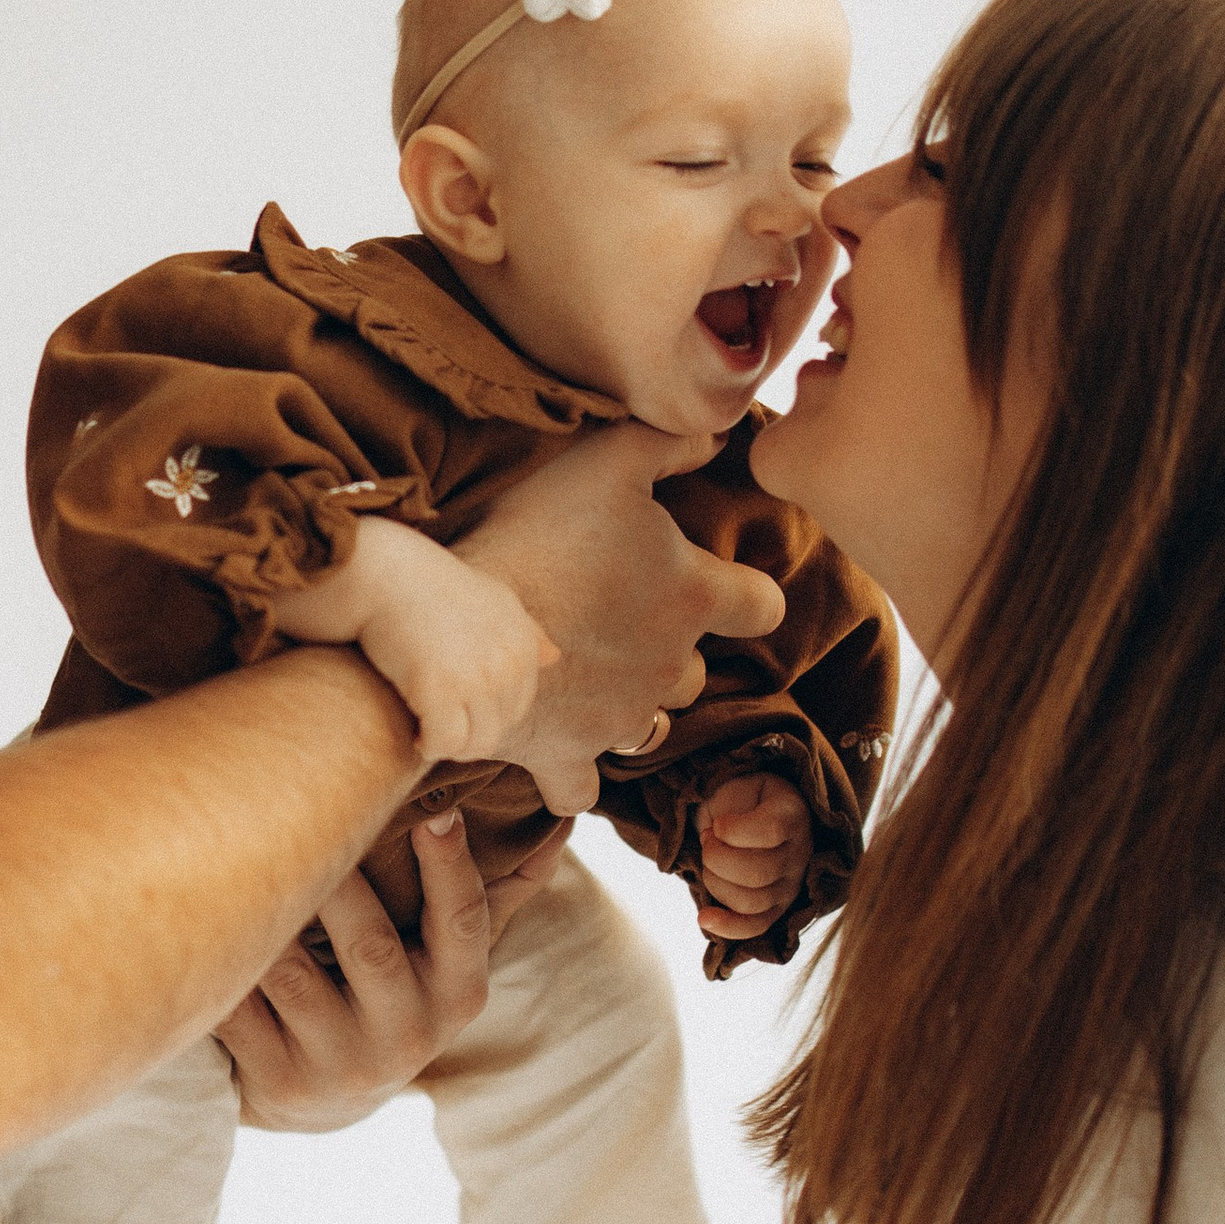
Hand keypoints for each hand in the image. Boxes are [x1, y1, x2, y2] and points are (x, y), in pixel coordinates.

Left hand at [217, 810, 568, 1132]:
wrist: (327, 1098)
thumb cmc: (394, 994)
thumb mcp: (449, 958)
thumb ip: (500, 890)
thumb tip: (563, 817)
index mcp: (458, 995)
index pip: (463, 922)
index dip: (449, 867)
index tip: (436, 808)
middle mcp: (407, 1036)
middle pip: (369, 944)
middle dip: (337, 878)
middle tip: (303, 809)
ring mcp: (341, 1065)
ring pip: (293, 975)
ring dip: (265, 916)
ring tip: (238, 847)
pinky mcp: (279, 1082)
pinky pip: (239, 1008)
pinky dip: (220, 961)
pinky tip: (198, 913)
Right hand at [266, 515, 554, 767]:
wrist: (383, 572)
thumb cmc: (429, 584)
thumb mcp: (491, 597)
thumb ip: (526, 630)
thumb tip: (554, 656)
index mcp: (522, 643)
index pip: (517, 708)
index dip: (485, 717)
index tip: (455, 710)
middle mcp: (507, 662)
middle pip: (497, 730)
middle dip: (467, 735)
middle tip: (436, 725)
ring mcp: (477, 678)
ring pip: (474, 743)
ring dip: (449, 745)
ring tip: (425, 733)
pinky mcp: (440, 690)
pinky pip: (444, 743)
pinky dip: (428, 745)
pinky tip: (413, 735)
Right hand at [453, 426, 787, 813]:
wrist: (462, 630)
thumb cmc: (539, 539)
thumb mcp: (608, 461)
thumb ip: (671, 443)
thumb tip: (719, 435)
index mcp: (693, 597)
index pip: (762, 606)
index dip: (747, 597)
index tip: (723, 590)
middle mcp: (670, 666)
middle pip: (695, 670)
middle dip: (668, 650)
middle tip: (618, 620)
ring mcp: (621, 720)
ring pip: (651, 725)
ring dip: (630, 705)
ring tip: (588, 675)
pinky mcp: (567, 758)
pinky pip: (583, 788)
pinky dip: (574, 775)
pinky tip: (557, 752)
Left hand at [694, 771, 812, 943]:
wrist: (752, 815)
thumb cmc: (744, 800)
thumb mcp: (738, 785)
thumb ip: (731, 804)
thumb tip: (717, 836)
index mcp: (793, 815)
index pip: (771, 831)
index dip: (733, 831)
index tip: (717, 824)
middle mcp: (799, 854)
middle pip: (758, 873)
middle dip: (716, 857)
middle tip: (707, 840)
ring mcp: (790, 885)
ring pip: (750, 902)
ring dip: (715, 882)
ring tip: (708, 863)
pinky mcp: (776, 909)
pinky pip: (755, 927)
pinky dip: (727, 927)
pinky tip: (704, 917)